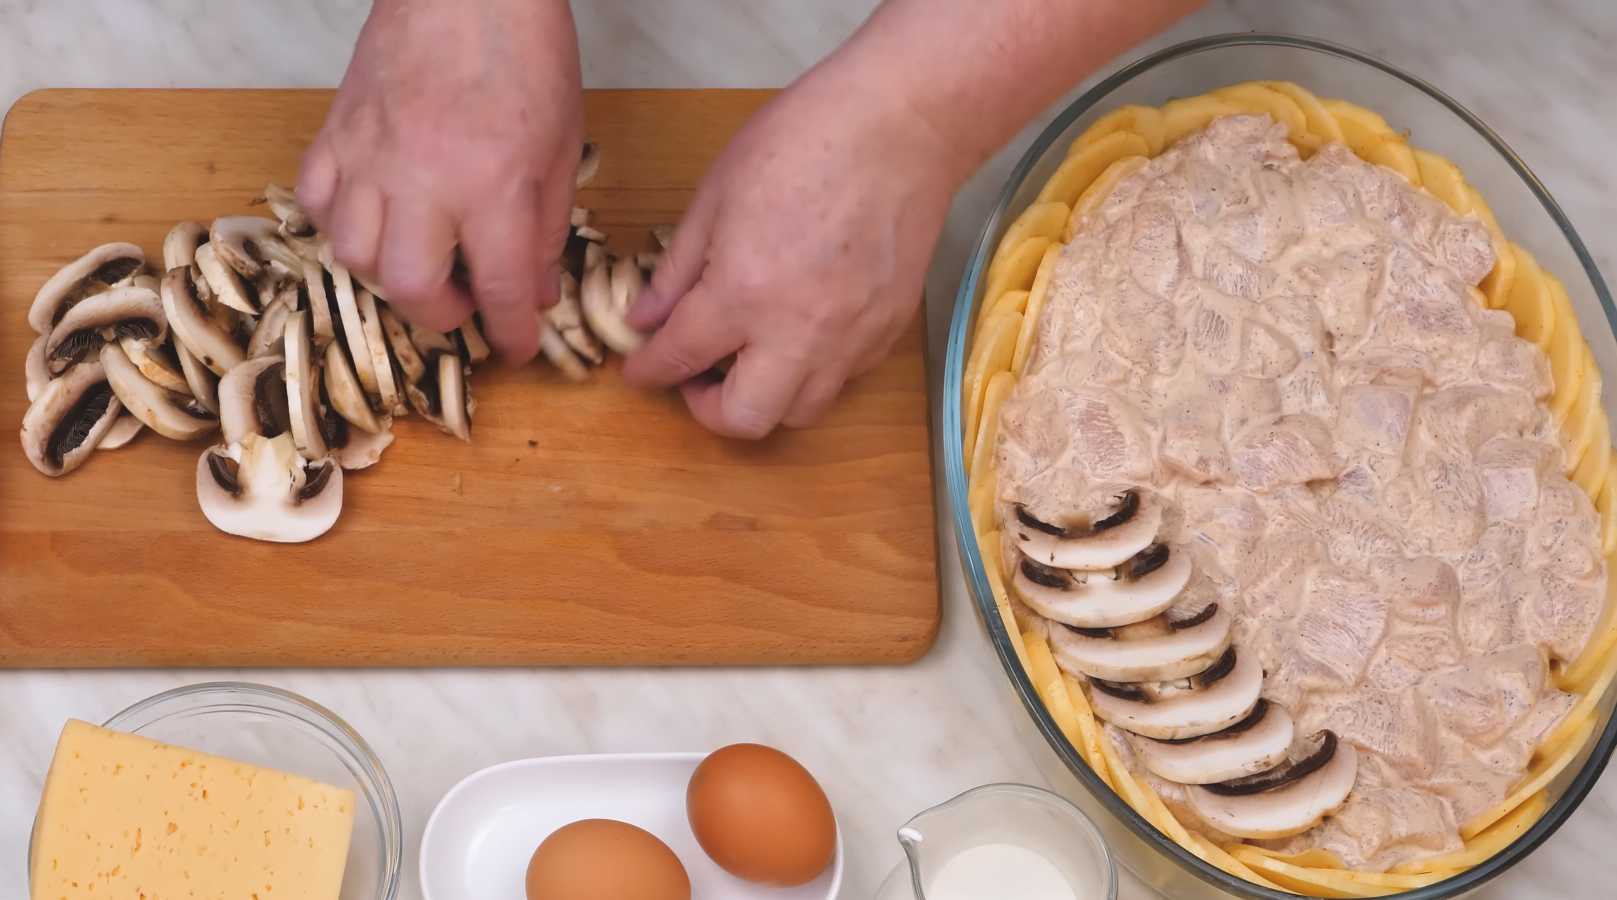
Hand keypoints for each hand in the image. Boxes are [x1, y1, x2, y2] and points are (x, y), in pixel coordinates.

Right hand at [296, 0, 581, 361]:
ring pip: (355, 255)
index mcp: (493, 186)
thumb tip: (538, 292)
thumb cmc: (525, 56)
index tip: (517, 345)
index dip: (512, 332)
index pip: (499, 290)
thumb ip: (547, 228)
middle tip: (467, 302)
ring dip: (390, 275)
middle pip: (414, 289)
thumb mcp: (562, 149)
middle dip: (444, 314)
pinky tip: (374, 216)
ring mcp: (371, 157)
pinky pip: (317, 202)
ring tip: (423, 258)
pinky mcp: (337, 133)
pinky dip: (341, 224)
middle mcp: (426, 181)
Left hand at [621, 71, 959, 438]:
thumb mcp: (717, 195)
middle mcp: (798, 333)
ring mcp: (851, 339)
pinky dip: (812, 370)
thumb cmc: (803, 140)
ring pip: (800, 412)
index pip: (678, 358)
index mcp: (743, 293)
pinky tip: (801, 330)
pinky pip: (843, 379)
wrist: (903, 126)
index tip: (640, 370)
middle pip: (745, 419)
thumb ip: (679, 269)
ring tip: (752, 356)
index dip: (648, 370)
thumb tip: (647, 317)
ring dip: (766, 397)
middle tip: (697, 376)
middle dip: (709, 409)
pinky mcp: (888, 331)